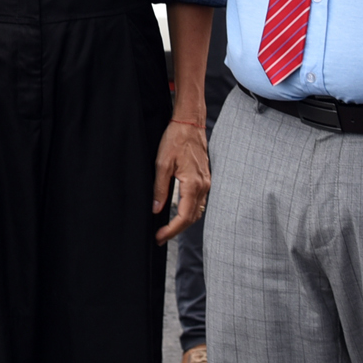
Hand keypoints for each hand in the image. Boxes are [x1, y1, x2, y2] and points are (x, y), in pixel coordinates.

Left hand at [153, 117, 211, 243]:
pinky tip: (180, 213)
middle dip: (176, 231)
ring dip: (184, 223)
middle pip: (192, 218)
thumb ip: (160, 189)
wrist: (190, 124)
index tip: (159, 237)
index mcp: (193, 185)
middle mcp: (203, 186)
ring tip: (168, 229)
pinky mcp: (205, 179)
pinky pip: (200, 202)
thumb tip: (156, 209)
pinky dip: (190, 212)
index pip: (184, 217)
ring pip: (197, 212)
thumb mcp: (162, 164)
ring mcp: (206, 183)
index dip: (171, 231)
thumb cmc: (176, 140)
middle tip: (161, 237)